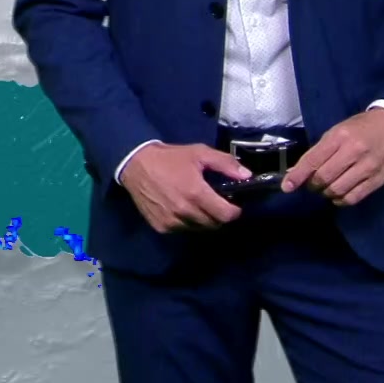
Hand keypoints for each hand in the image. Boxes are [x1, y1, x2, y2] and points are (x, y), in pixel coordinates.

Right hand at [118, 142, 249, 232]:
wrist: (136, 164)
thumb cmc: (170, 158)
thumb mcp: (199, 153)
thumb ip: (225, 163)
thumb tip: (247, 175)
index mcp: (197, 194)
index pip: (226, 215)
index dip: (234, 211)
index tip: (233, 204)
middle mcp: (185, 211)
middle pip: (214, 224)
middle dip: (219, 215)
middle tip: (215, 202)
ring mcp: (172, 221)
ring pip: (198, 228)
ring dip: (203, 220)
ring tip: (198, 205)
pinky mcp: (161, 227)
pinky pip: (182, 229)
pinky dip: (186, 222)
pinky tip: (182, 208)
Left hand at [281, 107, 383, 206]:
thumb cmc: (361, 128)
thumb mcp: (337, 132)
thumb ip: (318, 152)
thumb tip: (297, 171)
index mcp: (340, 137)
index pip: (313, 160)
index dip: (297, 176)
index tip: (287, 186)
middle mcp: (354, 152)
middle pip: (324, 178)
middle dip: (312, 185)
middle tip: (312, 184)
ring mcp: (368, 167)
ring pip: (338, 190)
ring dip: (326, 193)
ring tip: (326, 188)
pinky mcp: (378, 180)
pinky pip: (354, 198)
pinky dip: (341, 200)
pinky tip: (338, 195)